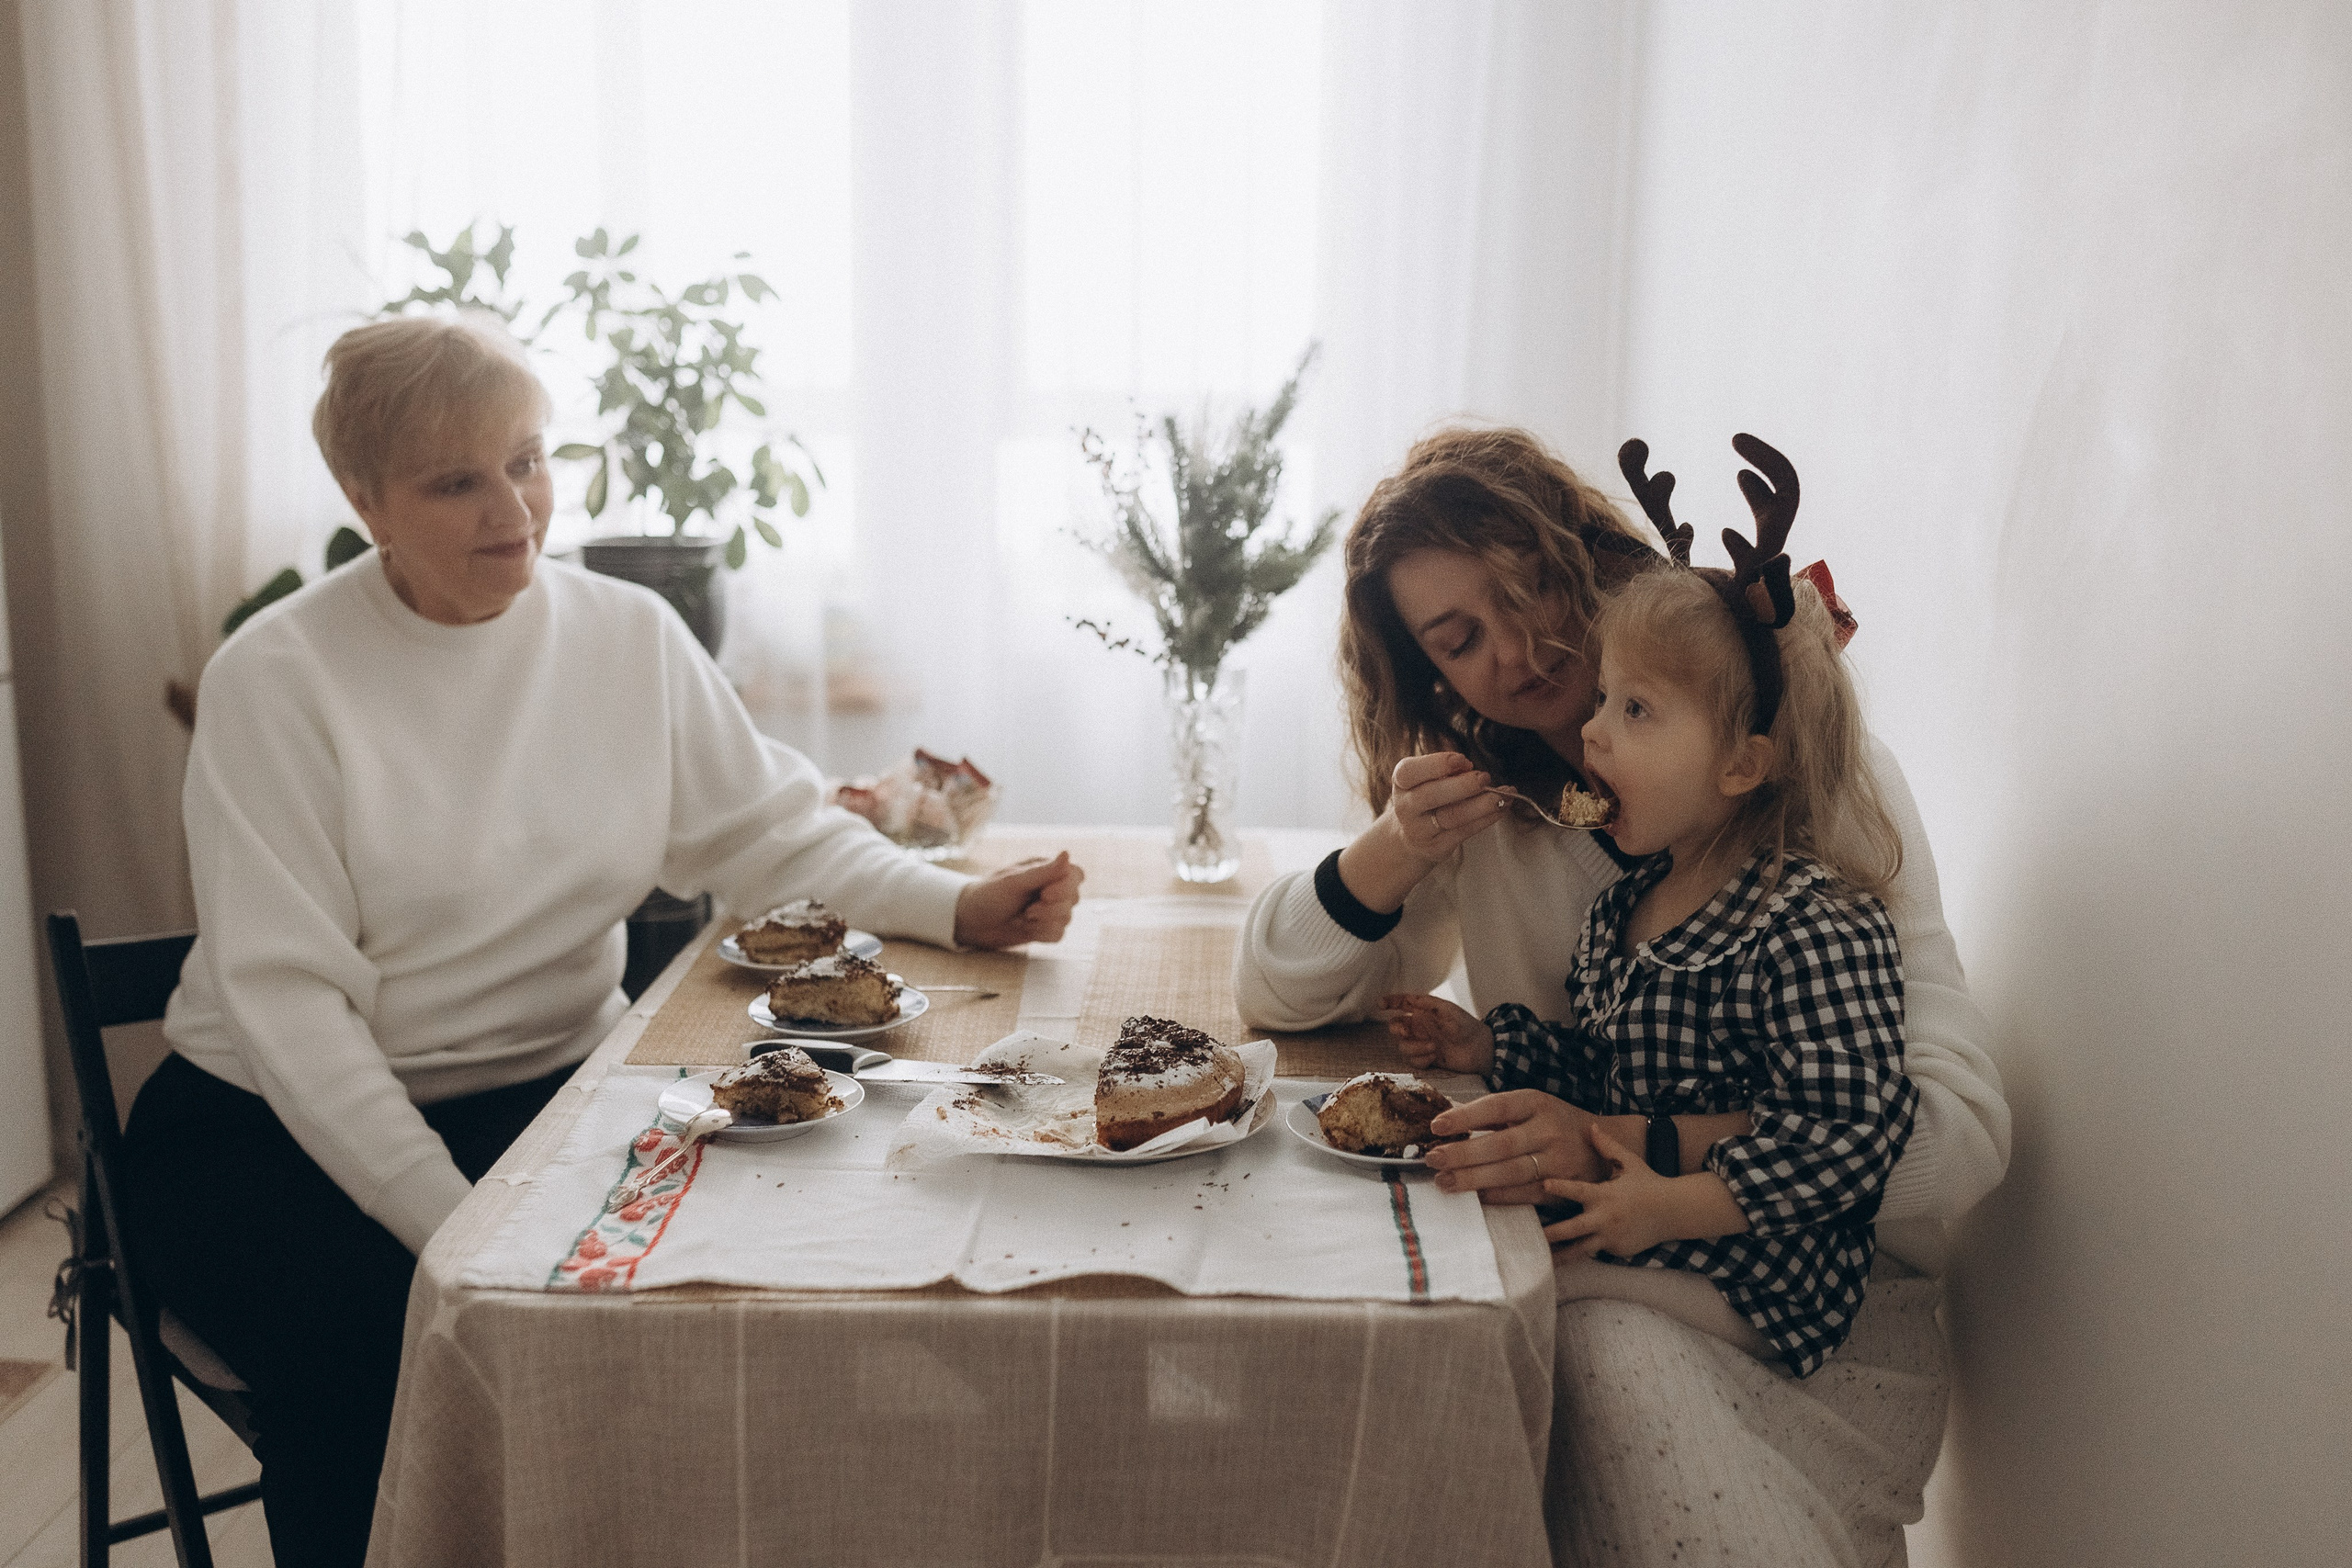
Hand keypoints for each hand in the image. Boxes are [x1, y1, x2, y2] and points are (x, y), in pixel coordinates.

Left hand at [953, 851, 1082, 948]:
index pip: (1076, 875)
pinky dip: (1041, 934)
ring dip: (1043, 922)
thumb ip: (1043, 872)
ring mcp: (1049, 909)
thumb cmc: (988, 895)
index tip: (1045, 894)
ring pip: (1067, 918)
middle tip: (1027, 910)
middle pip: (1074, 899)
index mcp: (1046, 870)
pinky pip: (1058, 934)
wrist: (969, 921)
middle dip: (1050, 909)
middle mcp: (1052, 888)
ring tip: (1022, 917)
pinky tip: (1025, 928)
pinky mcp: (1044, 928)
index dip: (1066, 887)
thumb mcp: (1014, 882)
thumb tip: (1067, 853)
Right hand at [1377, 992, 1492, 1074]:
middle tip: (1406, 1033)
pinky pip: (1412, 1060)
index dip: (1389, 1002)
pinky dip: (1421, 1059)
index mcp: (1424, 1012)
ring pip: (1402, 1046)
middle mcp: (1420, 1027)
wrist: (1480, 1049)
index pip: (1402, 1004)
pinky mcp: (1426, 1058)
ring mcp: (1422, 1043)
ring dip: (1415, 1047)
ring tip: (1433, 1047)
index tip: (1380, 1005)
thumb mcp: (1448, 1010)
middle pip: (1395, 1027)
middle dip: (1397, 1030)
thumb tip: (1408, 998)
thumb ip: (1427, 1004)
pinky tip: (1434, 1057)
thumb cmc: (1467, 1026)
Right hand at [1387, 752, 1509, 864]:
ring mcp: (1420, 830)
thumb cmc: (1426, 797)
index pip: (1410, 772)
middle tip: (1485, 777)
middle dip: (1463, 785)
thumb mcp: (1427, 778)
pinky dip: (1487, 818)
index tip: (1463, 760)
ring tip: (1505, 794)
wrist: (1411, 837)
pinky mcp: (1437, 847)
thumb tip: (1468, 767)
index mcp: (1401, 782)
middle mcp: (1405, 807)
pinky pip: (1465, 831)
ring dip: (1482, 804)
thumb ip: (1446, 771)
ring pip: (1452, 816)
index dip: (1436, 764)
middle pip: (1431, 795)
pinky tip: (1502, 807)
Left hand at [1420, 1089, 1608, 1203]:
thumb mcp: (1531, 1107)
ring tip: (1445, 1182)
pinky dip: (1498, 1196)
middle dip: (1463, 1154)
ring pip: (1511, 1172)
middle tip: (1433, 1159)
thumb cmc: (1554, 1124)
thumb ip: (1494, 1114)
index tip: (1436, 1126)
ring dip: (1474, 1179)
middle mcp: (1548, 1130)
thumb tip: (1447, 1119)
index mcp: (1536, 1103)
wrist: (1601, 1148)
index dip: (1465, 1117)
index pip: (1497, 1107)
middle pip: (1501, 1144)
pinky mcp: (1562, 1188)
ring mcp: (1557, 1161)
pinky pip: (1525, 1194)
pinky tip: (1476, 1197)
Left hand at [1540, 1124, 1678, 1259]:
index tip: (1543, 1184)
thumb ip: (1608, 1147)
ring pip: (1580, 1250)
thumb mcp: (1630, 1162)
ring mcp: (1610, 1237)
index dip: (1560, 1187)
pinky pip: (1596, 1251)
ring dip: (1560, 1256)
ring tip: (1540, 1261)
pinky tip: (1563, 1258)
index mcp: (1604, 1195)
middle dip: (1551, 1234)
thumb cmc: (1648, 1183)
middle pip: (1572, 1229)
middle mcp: (1605, 1218)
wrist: (1675, 1212)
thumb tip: (1592, 1125)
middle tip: (1531, 1235)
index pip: (1578, 1190)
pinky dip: (1582, 1252)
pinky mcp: (1617, 1250)